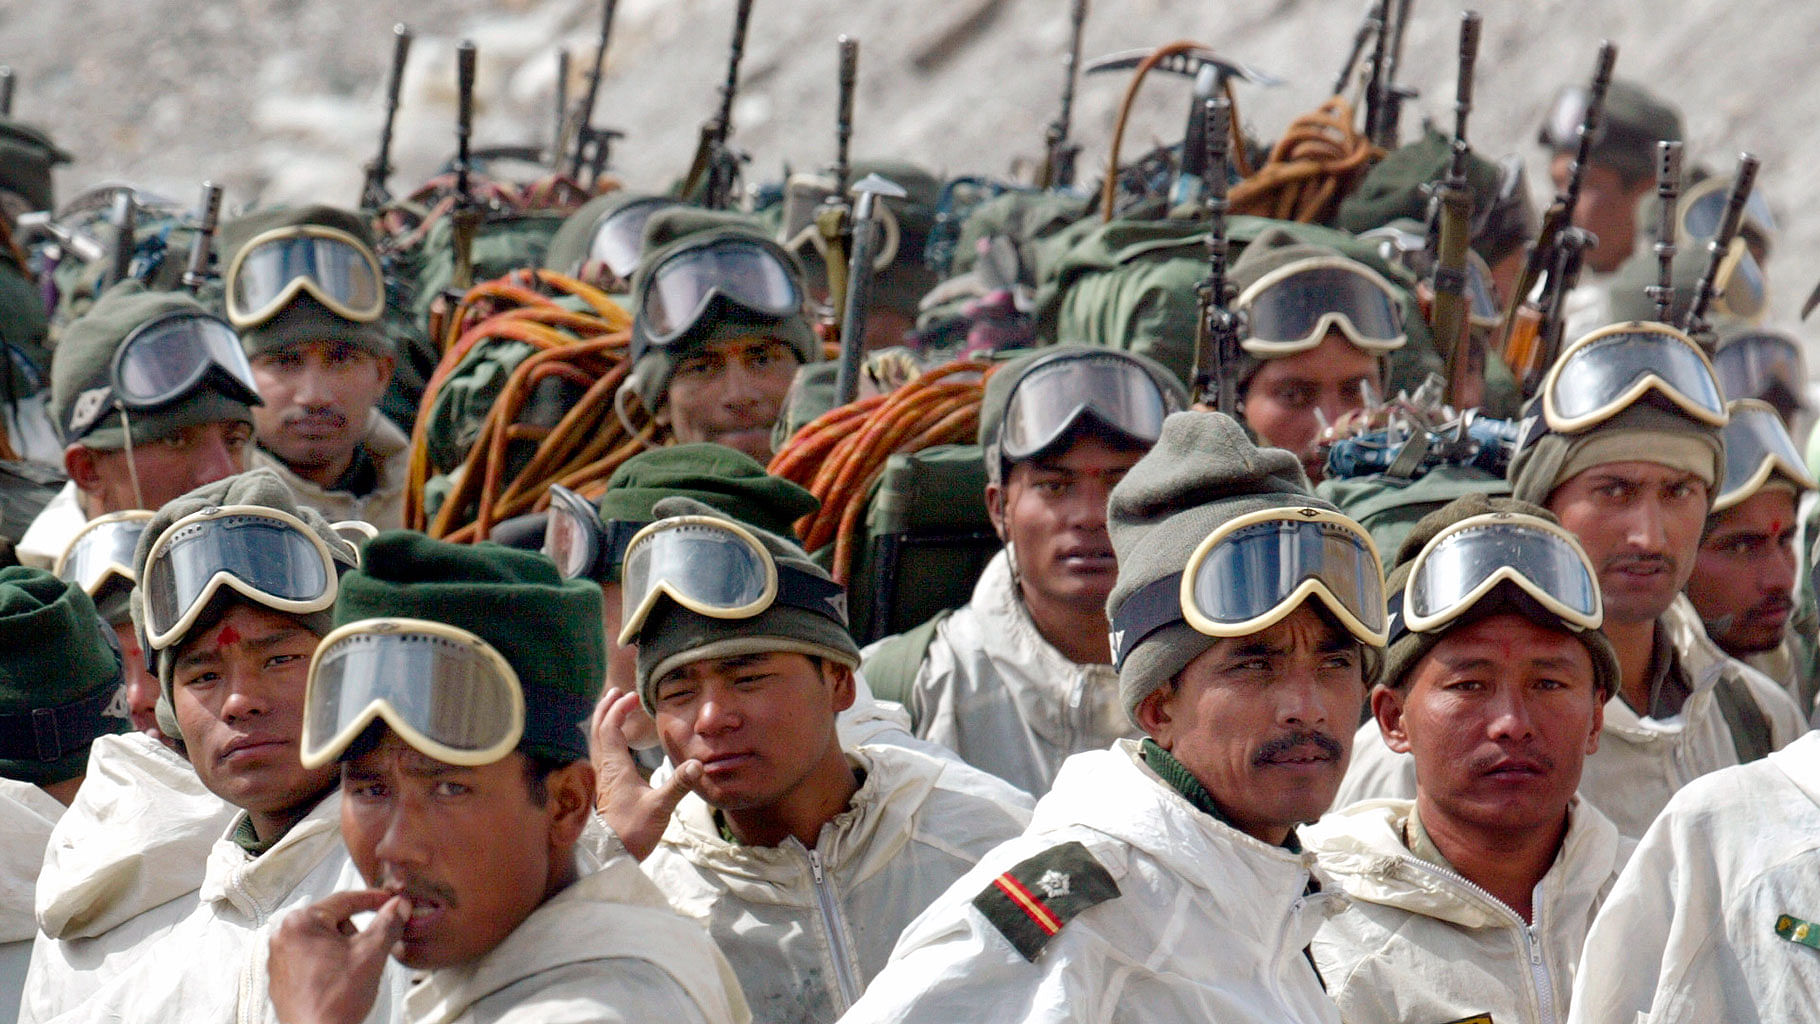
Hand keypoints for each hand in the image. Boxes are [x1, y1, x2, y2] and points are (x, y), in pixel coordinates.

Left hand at [269, 889, 408, 1023]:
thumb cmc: (335, 1002)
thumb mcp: (372, 953)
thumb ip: (388, 923)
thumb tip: (398, 907)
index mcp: (300, 922)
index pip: (345, 899)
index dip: (374, 899)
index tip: (389, 901)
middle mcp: (283, 936)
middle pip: (332, 920)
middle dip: (354, 933)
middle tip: (365, 953)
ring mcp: (279, 957)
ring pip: (323, 939)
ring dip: (342, 949)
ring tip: (350, 973)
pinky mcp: (281, 977)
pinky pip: (310, 957)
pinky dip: (327, 963)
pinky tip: (338, 981)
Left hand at [588, 687, 700, 860]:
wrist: (611, 856)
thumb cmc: (633, 831)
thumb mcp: (660, 807)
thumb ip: (678, 784)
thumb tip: (697, 763)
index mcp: (614, 768)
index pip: (611, 729)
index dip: (619, 710)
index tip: (631, 697)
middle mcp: (603, 769)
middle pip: (597, 731)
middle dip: (605, 710)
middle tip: (615, 693)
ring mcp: (600, 780)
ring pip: (595, 743)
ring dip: (602, 723)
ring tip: (611, 710)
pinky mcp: (602, 789)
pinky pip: (598, 755)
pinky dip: (603, 740)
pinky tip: (612, 744)